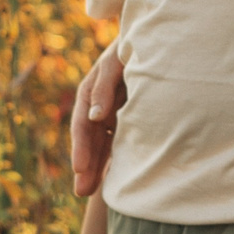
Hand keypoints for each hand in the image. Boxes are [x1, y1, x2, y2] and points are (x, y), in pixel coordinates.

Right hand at [69, 46, 127, 198]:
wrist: (154, 41)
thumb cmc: (131, 48)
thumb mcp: (115, 63)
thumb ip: (104, 87)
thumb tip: (94, 117)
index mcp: (90, 91)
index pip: (82, 124)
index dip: (80, 146)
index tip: (80, 167)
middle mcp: (97, 105)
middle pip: (89, 139)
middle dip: (85, 165)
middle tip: (82, 191)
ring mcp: (110, 113)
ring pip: (101, 144)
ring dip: (95, 166)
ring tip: (88, 191)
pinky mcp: (124, 118)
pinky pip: (115, 141)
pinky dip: (111, 158)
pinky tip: (110, 177)